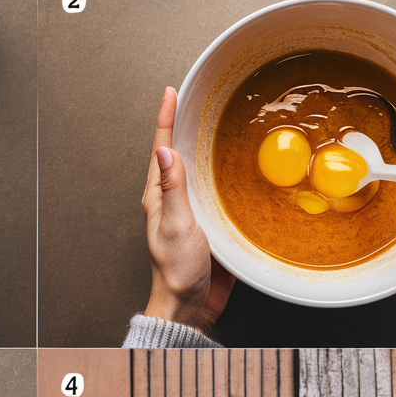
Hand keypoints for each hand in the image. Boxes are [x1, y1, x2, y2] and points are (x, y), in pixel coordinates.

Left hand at [141, 86, 233, 334]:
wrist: (190, 305)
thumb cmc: (177, 271)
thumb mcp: (176, 225)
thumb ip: (172, 188)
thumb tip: (163, 149)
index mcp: (158, 196)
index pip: (160, 148)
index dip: (166, 118)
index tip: (171, 91)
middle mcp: (172, 200)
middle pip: (177, 153)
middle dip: (184, 123)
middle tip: (193, 96)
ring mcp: (190, 211)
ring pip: (197, 170)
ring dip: (204, 145)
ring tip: (215, 120)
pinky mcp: (208, 223)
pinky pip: (215, 191)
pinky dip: (222, 173)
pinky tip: (236, 167)